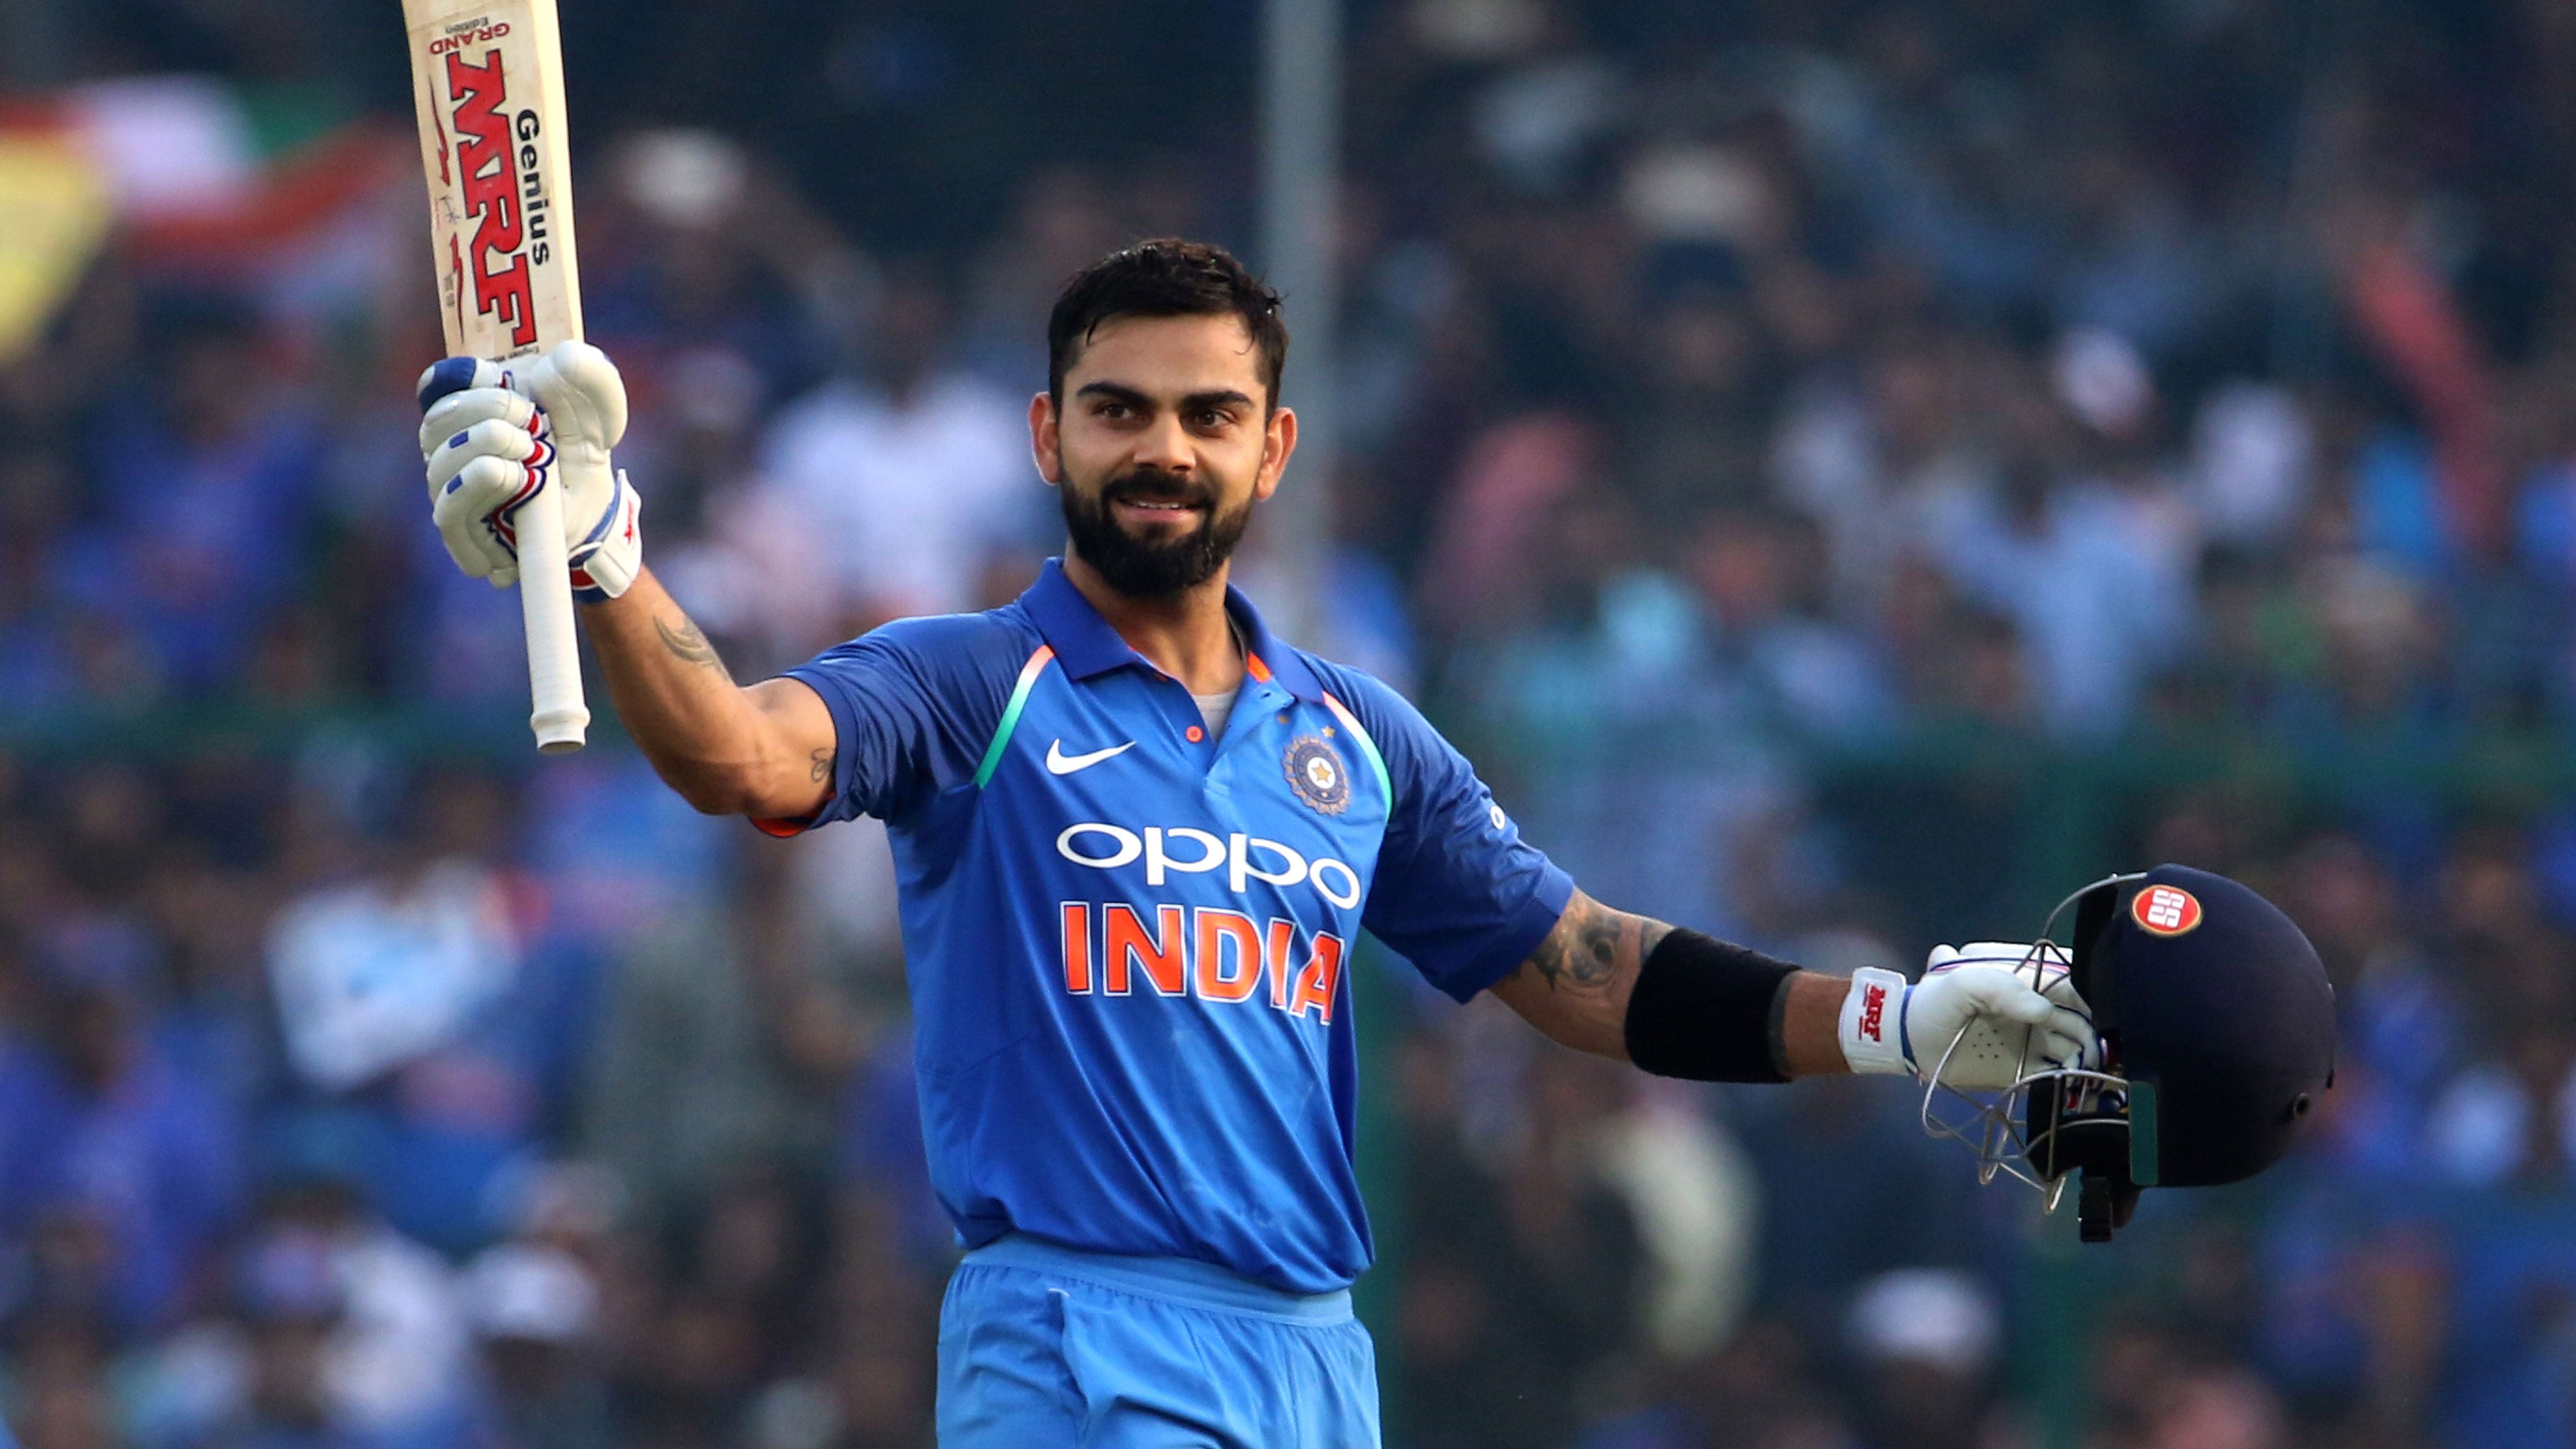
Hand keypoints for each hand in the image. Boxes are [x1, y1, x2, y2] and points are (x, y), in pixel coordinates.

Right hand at [417, 341, 640, 600]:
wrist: (591, 518)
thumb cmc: (579, 459)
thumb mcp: (599, 416)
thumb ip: (592, 380)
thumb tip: (562, 357)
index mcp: (472, 410)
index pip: (438, 384)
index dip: (458, 375)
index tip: (493, 373)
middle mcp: (451, 448)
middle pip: (437, 419)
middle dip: (485, 408)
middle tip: (530, 419)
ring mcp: (451, 490)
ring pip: (440, 461)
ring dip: (486, 445)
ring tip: (532, 452)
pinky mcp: (461, 532)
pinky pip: (448, 508)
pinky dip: (479, 484)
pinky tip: (514, 475)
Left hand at [1839, 942, 2098, 1089]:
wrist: (1908, 1044)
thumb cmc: (1933, 1005)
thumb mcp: (1958, 982)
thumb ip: (2000, 987)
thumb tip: (2044, 1010)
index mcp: (2018, 974)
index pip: (2063, 976)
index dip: (2080, 990)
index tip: (2089, 1008)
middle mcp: (2031, 1002)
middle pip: (2075, 1011)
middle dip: (2089, 1025)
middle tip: (2093, 1044)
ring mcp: (2030, 1033)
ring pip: (2073, 1040)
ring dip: (2086, 1051)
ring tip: (2089, 1063)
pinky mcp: (2026, 1063)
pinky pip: (2059, 1069)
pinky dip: (2073, 1074)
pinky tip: (2082, 1079)